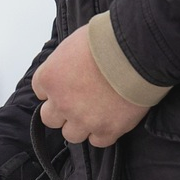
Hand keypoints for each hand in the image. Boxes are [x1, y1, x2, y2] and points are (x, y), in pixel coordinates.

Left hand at [32, 24, 148, 146]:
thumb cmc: (109, 37)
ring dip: (81, 125)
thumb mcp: (77, 40)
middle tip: (79, 99)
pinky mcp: (106, 130)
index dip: (55, 86)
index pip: (40, 90)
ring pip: (71, 134)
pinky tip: (111, 119)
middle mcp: (62, 103)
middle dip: (62, 110)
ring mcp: (84, 120)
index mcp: (51, 78)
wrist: (139, 48)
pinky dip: (102, 132)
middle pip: (50, 118)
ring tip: (97, 110)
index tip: (66, 81)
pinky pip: (98, 141)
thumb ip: (66, 61)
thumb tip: (69, 67)